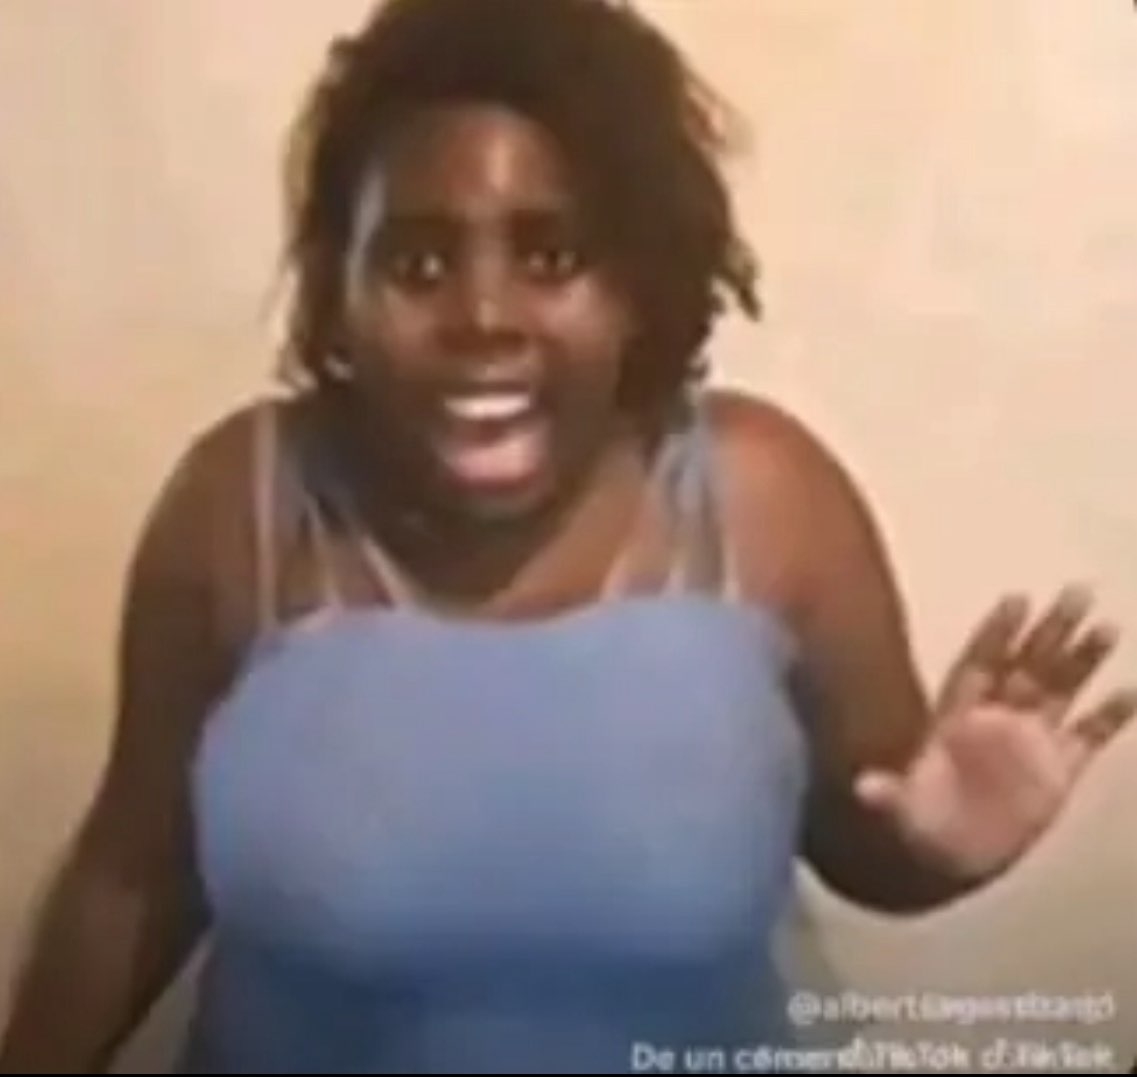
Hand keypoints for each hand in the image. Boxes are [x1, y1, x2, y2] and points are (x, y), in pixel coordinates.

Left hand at [854, 586, 1135, 879]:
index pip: (980, 663)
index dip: (997, 633)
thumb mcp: (901, 810)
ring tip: (1106, 628)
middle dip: (1050, 630)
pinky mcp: (1058, 773)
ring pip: (1060, 689)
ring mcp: (1029, 742)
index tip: (1017, 600)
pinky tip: (1128, 693)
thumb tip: (863, 788)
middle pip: (1027, 665)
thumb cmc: (919, 823)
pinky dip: (1108, 717)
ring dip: (1082, 660)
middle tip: (1077, 592)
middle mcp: (995, 719)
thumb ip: (888, 795)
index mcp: (956, 716)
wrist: (950, 857)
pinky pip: (1087, 737)